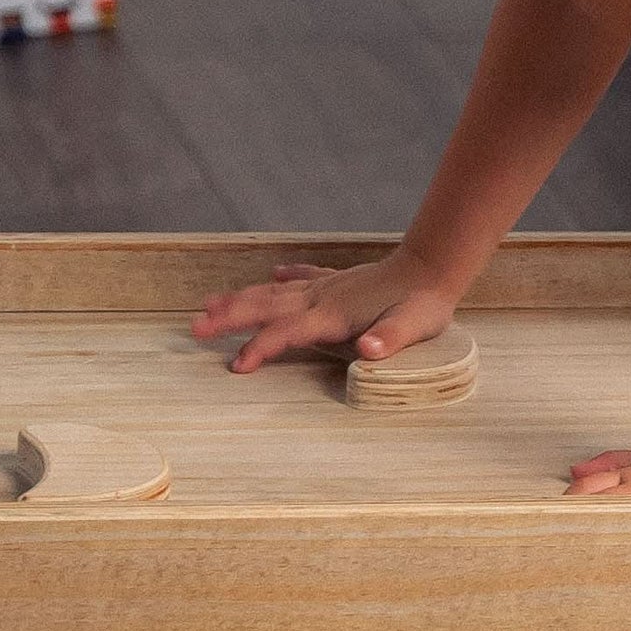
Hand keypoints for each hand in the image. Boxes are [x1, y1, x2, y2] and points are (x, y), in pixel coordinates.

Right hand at [195, 251, 458, 374]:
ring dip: (243, 298)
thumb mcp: (413, 327)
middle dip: (230, 318)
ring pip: (276, 292)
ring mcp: (329, 287)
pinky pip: (305, 277)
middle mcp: (323, 298)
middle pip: (266, 308)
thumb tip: (368, 351)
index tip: (236, 365)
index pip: (287, 332)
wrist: (435, 265)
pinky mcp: (342, 281)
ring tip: (210, 304)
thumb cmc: (423, 304)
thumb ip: (388, 340)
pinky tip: (275, 274)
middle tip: (195, 328)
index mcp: (334, 315)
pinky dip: (287, 277)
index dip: (261, 347)